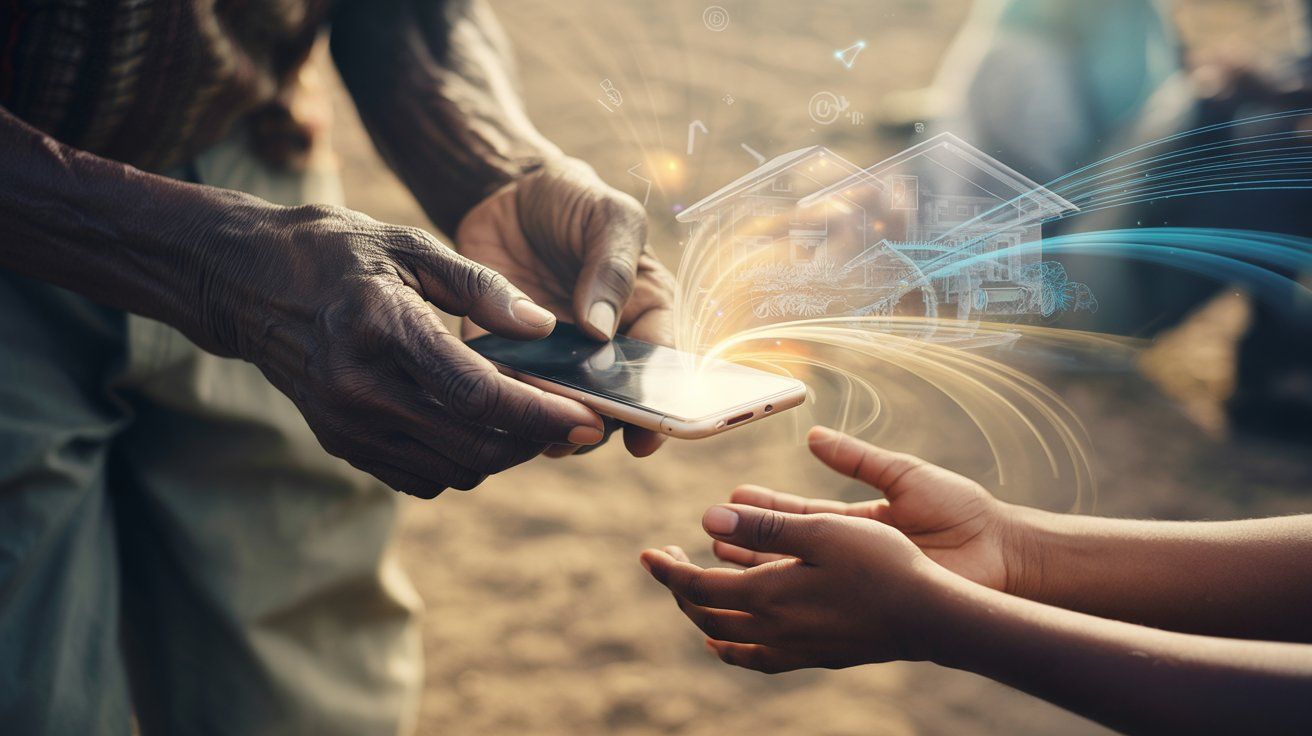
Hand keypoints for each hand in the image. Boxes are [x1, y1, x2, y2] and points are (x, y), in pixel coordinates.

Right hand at [196, 202, 605, 497]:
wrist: (245, 282)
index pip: (476, 395)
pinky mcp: (341, 444)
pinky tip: (480, 425)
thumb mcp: (409, 244)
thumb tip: (543, 328)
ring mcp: (345, 425)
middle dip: (534, 443)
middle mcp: (358, 389)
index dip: (541, 416)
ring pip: (452, 471)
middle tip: (573, 422)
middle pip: (471, 447)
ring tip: (530, 418)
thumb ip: (481, 286)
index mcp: (381, 328)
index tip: (588, 419)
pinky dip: (462, 460)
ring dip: (502, 454)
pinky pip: (421, 477)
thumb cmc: (336, 252)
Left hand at [455, 159, 674, 457]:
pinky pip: (504, 386)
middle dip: (597, 423)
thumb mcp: (610, 217)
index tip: (643, 438)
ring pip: (557, 407)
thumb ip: (612, 267)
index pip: (659, 371)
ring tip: (539, 433)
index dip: (655, 409)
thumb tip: (601, 329)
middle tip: (580, 431)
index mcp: (645, 314)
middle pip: (609, 402)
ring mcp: (554, 357)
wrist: (509, 192)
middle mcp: (604, 348)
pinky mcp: (503, 353)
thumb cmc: (577, 201)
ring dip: (549, 424)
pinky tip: (498, 409)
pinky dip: (502, 403)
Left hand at [640, 501, 952, 672]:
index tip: (647, 554)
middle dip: (680, 589)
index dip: (668, 570)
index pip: (698, 587)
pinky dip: (734, 647)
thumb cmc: (882, 565)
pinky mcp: (815, 656)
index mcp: (767, 596)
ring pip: (729, 639)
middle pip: (706, 615)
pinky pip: (757, 658)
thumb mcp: (822, 531)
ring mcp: (795, 648)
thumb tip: (708, 518)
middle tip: (667, 562)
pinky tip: (732, 641)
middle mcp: (773, 629)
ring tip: (692, 596)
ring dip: (703, 616)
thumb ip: (765, 525)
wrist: (931, 618)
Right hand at [713, 427, 1018, 591]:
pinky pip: (822, 606)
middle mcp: (852, 554)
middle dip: (748, 543)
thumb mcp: (902, 474)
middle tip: (708, 536)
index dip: (763, 510)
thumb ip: (857, 458)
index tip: (730, 501)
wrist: (1002, 553)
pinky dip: (791, 604)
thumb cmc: (961, 511)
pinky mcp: (872, 606)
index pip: (799, 516)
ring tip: (721, 566)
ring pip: (797, 580)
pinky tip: (763, 602)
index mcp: (857, 522)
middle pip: (788, 549)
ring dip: (759, 574)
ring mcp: (859, 583)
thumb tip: (813, 435)